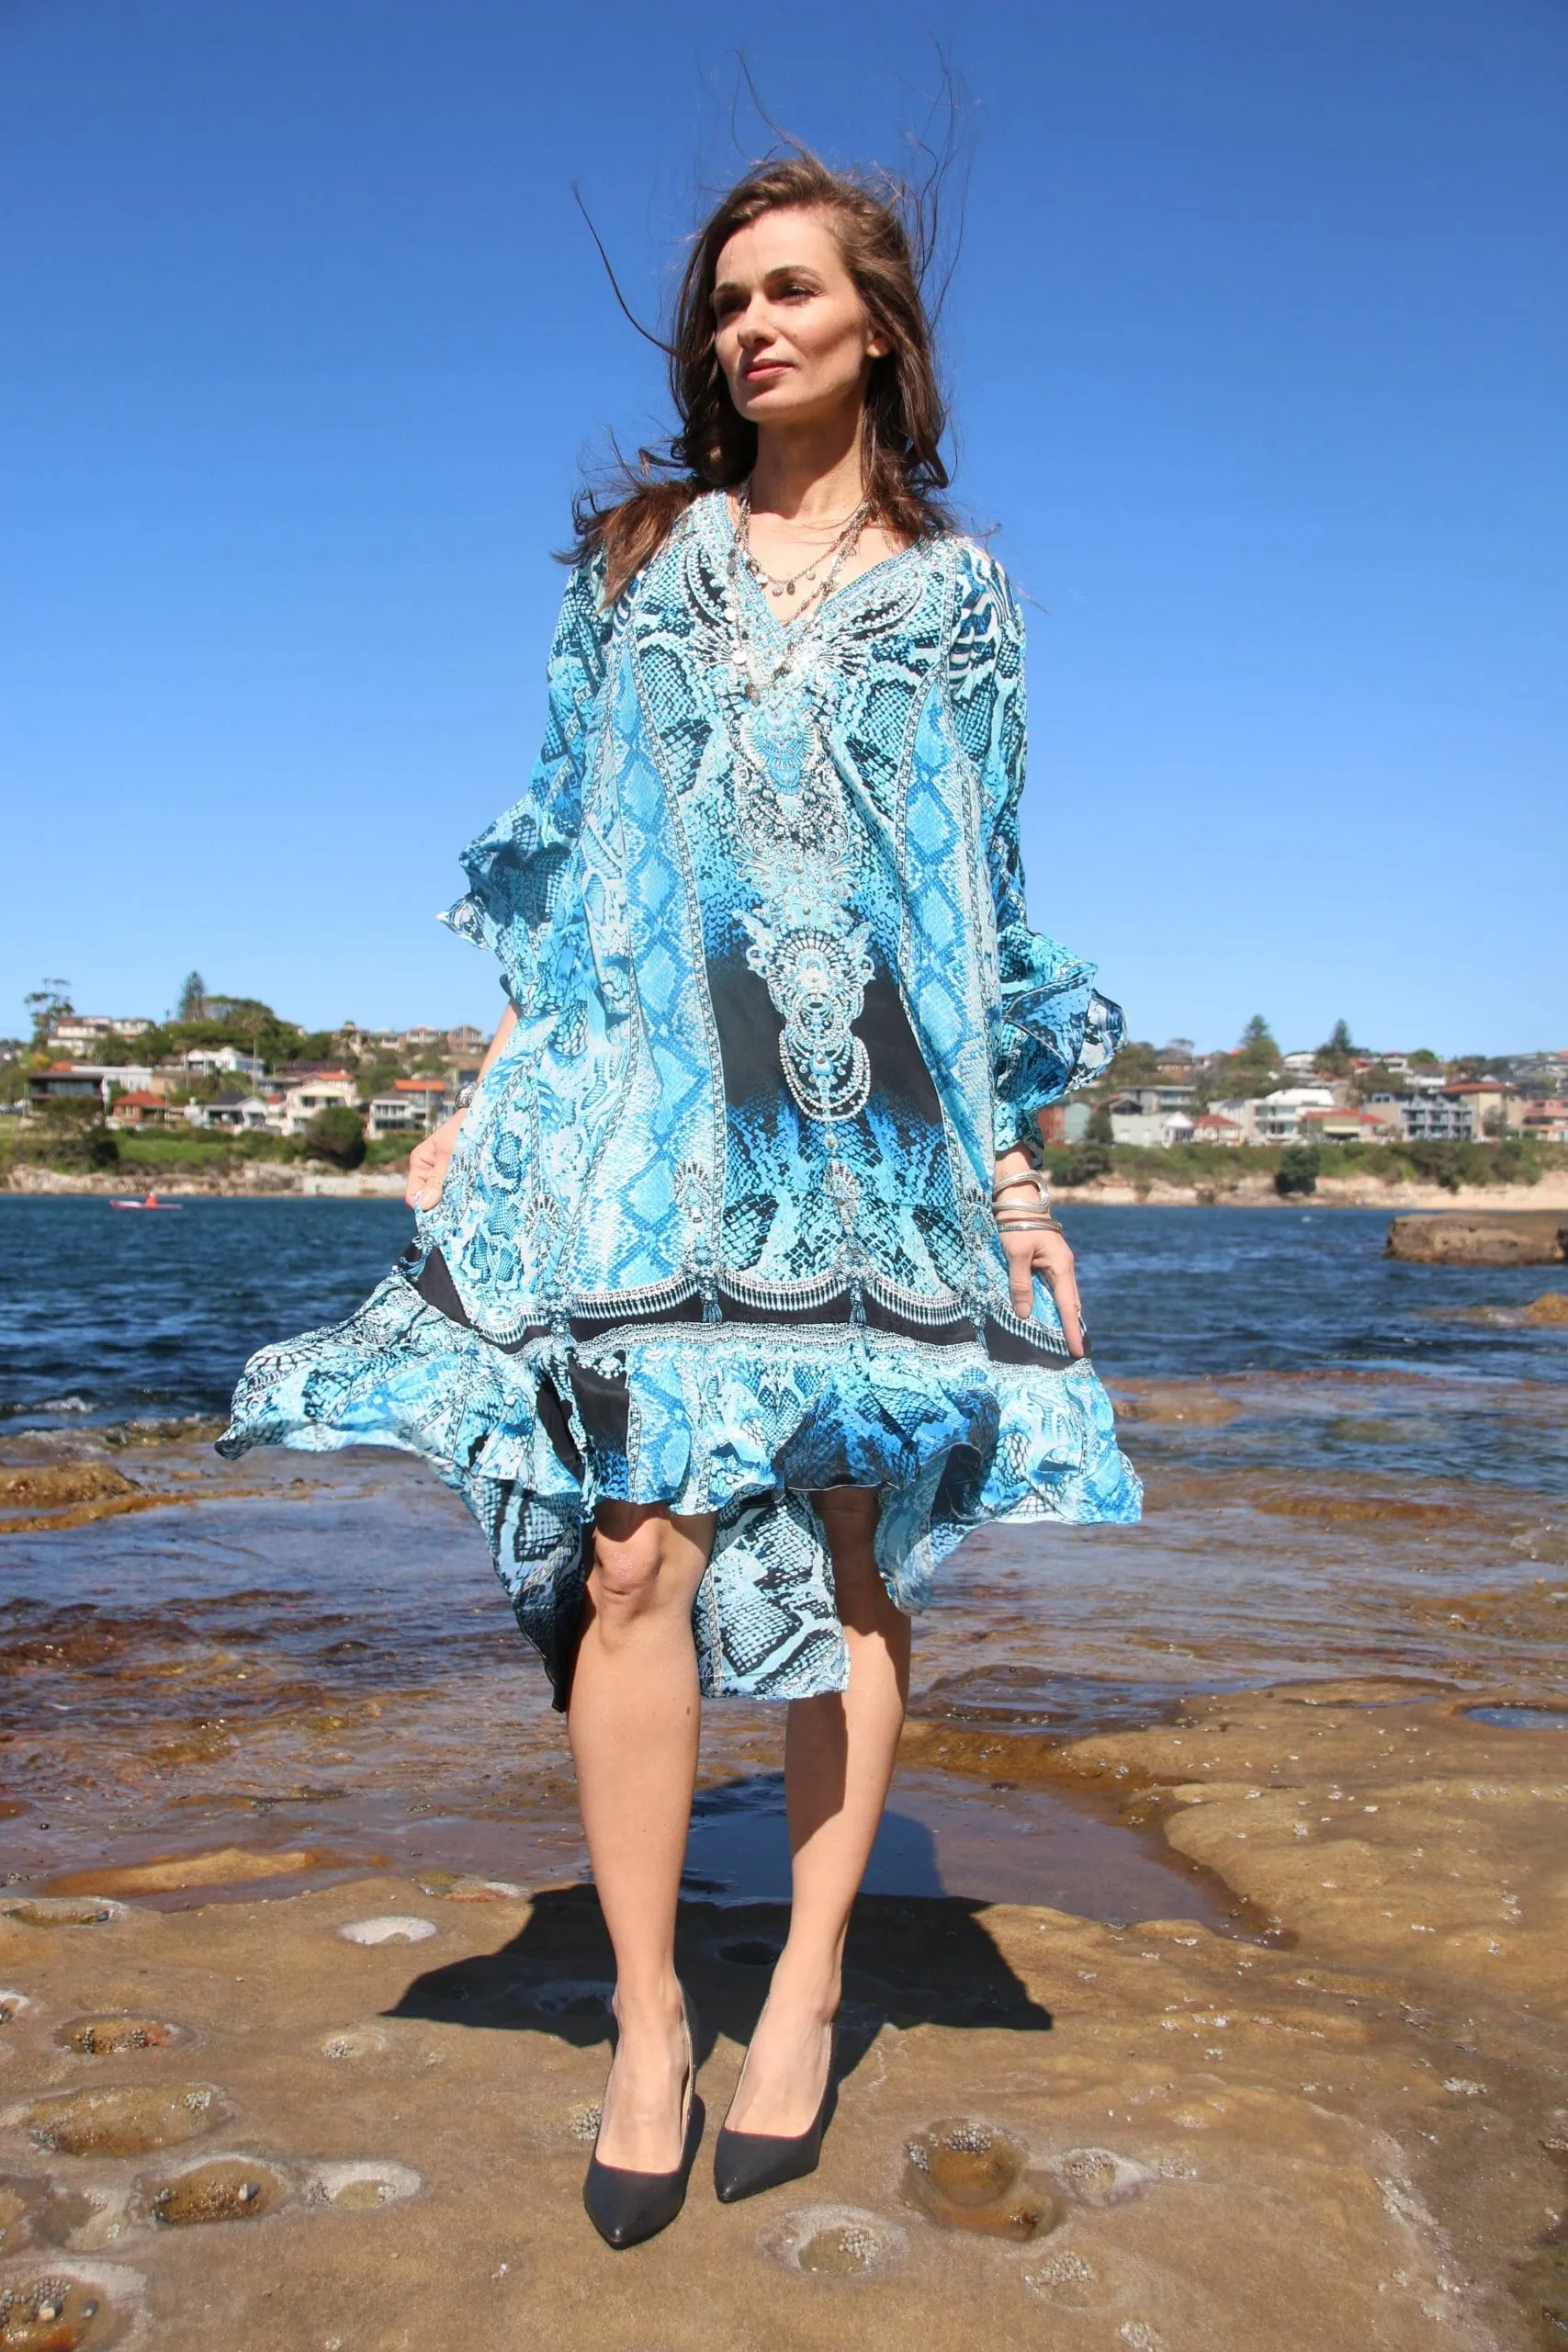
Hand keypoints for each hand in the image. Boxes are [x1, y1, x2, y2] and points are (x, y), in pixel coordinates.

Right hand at [405, 1112, 465, 1212]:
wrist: (483, 1116)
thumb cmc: (463, 1129)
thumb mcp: (449, 1155)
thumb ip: (437, 1180)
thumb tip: (424, 1205)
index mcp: (420, 1163)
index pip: (413, 1196)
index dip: (424, 1208)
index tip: (443, 1216)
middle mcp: (428, 1171)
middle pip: (428, 1200)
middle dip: (441, 1207)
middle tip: (459, 1212)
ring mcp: (443, 1175)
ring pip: (443, 1198)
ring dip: (454, 1203)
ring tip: (469, 1204)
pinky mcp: (459, 1176)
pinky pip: (456, 1192)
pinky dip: (462, 1197)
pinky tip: (474, 1198)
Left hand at [998, 1223, 1085, 1355]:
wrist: (1018, 1197)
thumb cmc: (1017, 1223)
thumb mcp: (1016, 1255)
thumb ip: (1020, 1285)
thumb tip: (1025, 1314)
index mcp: (1061, 1266)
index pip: (1068, 1306)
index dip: (1071, 1330)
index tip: (1077, 1351)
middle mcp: (1064, 1266)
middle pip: (1070, 1303)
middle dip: (1070, 1326)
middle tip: (1070, 1350)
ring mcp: (1057, 1263)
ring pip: (1062, 1295)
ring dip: (1061, 1315)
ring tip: (1059, 1337)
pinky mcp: (1047, 1259)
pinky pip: (1052, 1286)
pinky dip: (1051, 1301)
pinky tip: (1045, 1311)